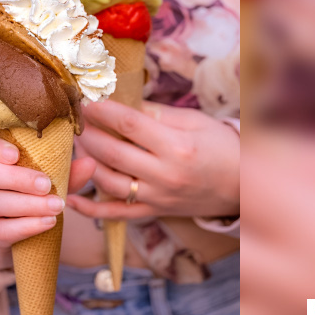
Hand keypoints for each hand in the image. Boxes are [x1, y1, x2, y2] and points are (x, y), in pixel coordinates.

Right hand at [0, 130, 94, 270]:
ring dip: (28, 203)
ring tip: (57, 205)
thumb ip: (61, 170)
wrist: (5, 237)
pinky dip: (28, 226)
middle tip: (46, 184)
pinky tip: (49, 221)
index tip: (14, 152)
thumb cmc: (23, 194)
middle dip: (15, 177)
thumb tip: (90, 163)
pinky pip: (2, 230)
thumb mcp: (40, 178)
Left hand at [67, 100, 238, 219]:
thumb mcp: (194, 122)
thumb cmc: (220, 147)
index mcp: (177, 146)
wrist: (243, 187)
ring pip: (106, 181)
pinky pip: (114, 214)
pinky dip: (89, 209)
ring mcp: (156, 198)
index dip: (102, 110)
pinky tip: (71, 197)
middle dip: (87, 132)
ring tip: (76, 143)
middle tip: (75, 119)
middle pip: (112, 152)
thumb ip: (155, 113)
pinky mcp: (152, 213)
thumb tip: (120, 101)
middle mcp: (164, 175)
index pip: (129, 124)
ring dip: (84, 161)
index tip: (86, 100)